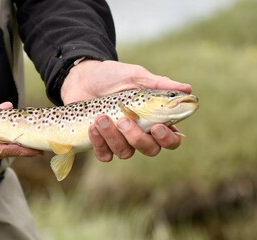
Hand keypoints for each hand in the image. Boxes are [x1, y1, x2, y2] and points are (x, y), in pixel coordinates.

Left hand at [61, 60, 191, 160]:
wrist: (82, 78)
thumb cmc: (111, 75)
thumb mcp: (134, 76)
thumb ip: (158, 84)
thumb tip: (188, 89)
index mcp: (153, 118)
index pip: (171, 139)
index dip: (168, 139)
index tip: (157, 127)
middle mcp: (139, 132)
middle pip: (150, 150)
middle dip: (137, 138)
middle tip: (123, 120)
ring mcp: (119, 140)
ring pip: (126, 152)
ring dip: (113, 136)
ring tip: (101, 117)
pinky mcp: (101, 144)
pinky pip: (105, 155)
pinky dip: (99, 142)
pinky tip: (92, 126)